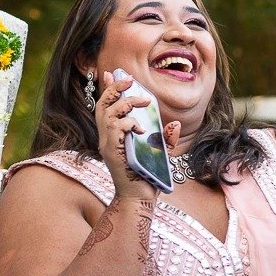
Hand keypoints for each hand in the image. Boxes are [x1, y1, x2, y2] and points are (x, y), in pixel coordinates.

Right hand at [93, 69, 163, 200]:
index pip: (105, 108)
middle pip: (102, 105)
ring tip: (145, 101)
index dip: (107, 90)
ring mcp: (107, 145)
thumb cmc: (147, 180)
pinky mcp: (112, 151)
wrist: (139, 201)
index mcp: (113, 137)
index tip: (111, 74)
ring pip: (108, 112)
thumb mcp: (159, 154)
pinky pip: (117, 127)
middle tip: (129, 79)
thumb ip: (164, 138)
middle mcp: (106, 139)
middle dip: (114, 88)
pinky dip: (130, 122)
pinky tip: (143, 129)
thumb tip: (173, 123)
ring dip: (127, 102)